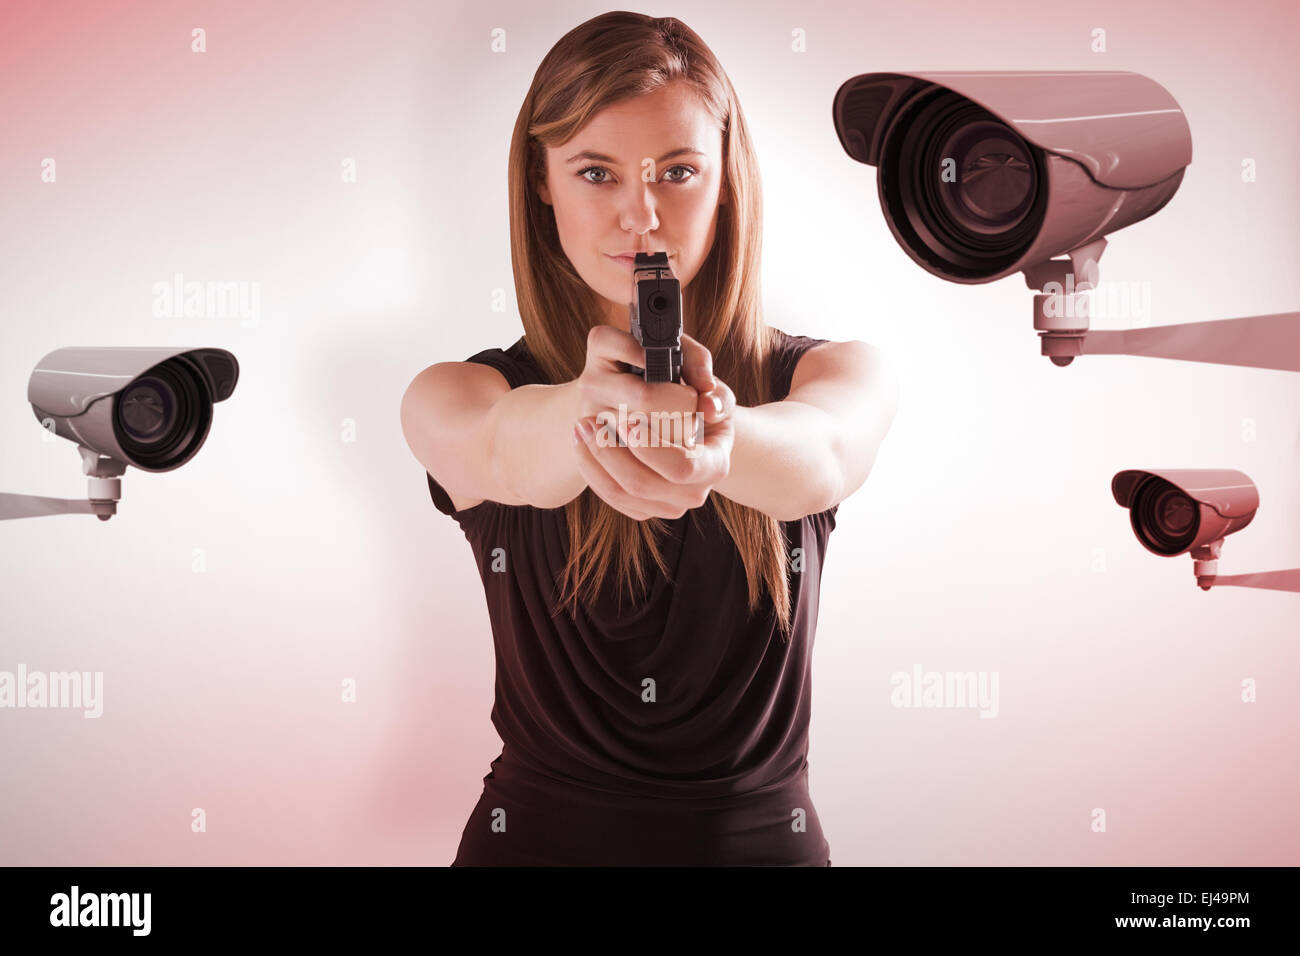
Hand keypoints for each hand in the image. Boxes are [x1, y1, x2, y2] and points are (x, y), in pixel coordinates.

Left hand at [572, 329, 735, 520]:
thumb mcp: (713, 390)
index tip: (627, 420)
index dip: (650, 447)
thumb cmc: (700, 403)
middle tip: (588, 419)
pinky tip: (582, 443)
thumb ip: (714, 390)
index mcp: (715, 465)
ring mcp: (668, 506)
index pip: (681, 467)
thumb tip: (707, 406)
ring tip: (581, 426)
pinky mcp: (644, 510)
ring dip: (594, 459)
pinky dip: (591, 471)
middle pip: (642, 484)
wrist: (693, 430)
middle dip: (608, 451)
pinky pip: (611, 498)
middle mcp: (694, 492)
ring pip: (621, 493)